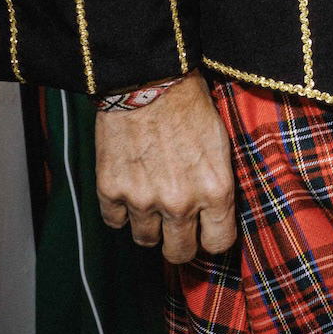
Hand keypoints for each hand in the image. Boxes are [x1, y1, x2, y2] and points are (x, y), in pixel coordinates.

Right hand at [95, 73, 236, 262]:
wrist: (147, 80)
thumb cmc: (189, 105)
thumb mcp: (221, 144)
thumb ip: (218, 184)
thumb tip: (218, 212)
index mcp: (215, 190)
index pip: (218, 243)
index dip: (212, 238)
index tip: (206, 231)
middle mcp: (180, 203)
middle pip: (179, 253)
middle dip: (180, 242)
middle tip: (177, 226)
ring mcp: (142, 200)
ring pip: (145, 240)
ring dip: (149, 225)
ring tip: (151, 200)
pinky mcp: (111, 190)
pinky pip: (115, 221)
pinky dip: (121, 210)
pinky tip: (129, 189)